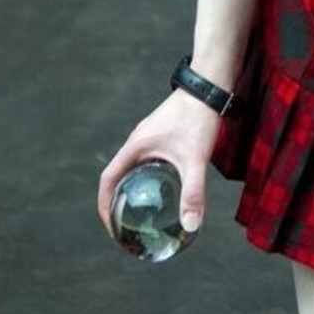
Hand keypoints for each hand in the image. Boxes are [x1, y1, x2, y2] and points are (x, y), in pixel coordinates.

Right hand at [97, 88, 223, 239]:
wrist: (209, 86)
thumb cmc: (199, 117)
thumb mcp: (195, 159)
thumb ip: (193, 192)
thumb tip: (191, 225)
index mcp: (135, 146)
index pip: (107, 179)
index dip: (104, 205)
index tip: (111, 227)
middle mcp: (137, 141)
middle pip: (116, 175)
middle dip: (116, 202)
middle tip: (126, 227)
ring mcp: (148, 136)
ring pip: (131, 167)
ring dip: (130, 189)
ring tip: (141, 213)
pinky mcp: (161, 134)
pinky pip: (144, 160)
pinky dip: (144, 177)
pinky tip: (162, 189)